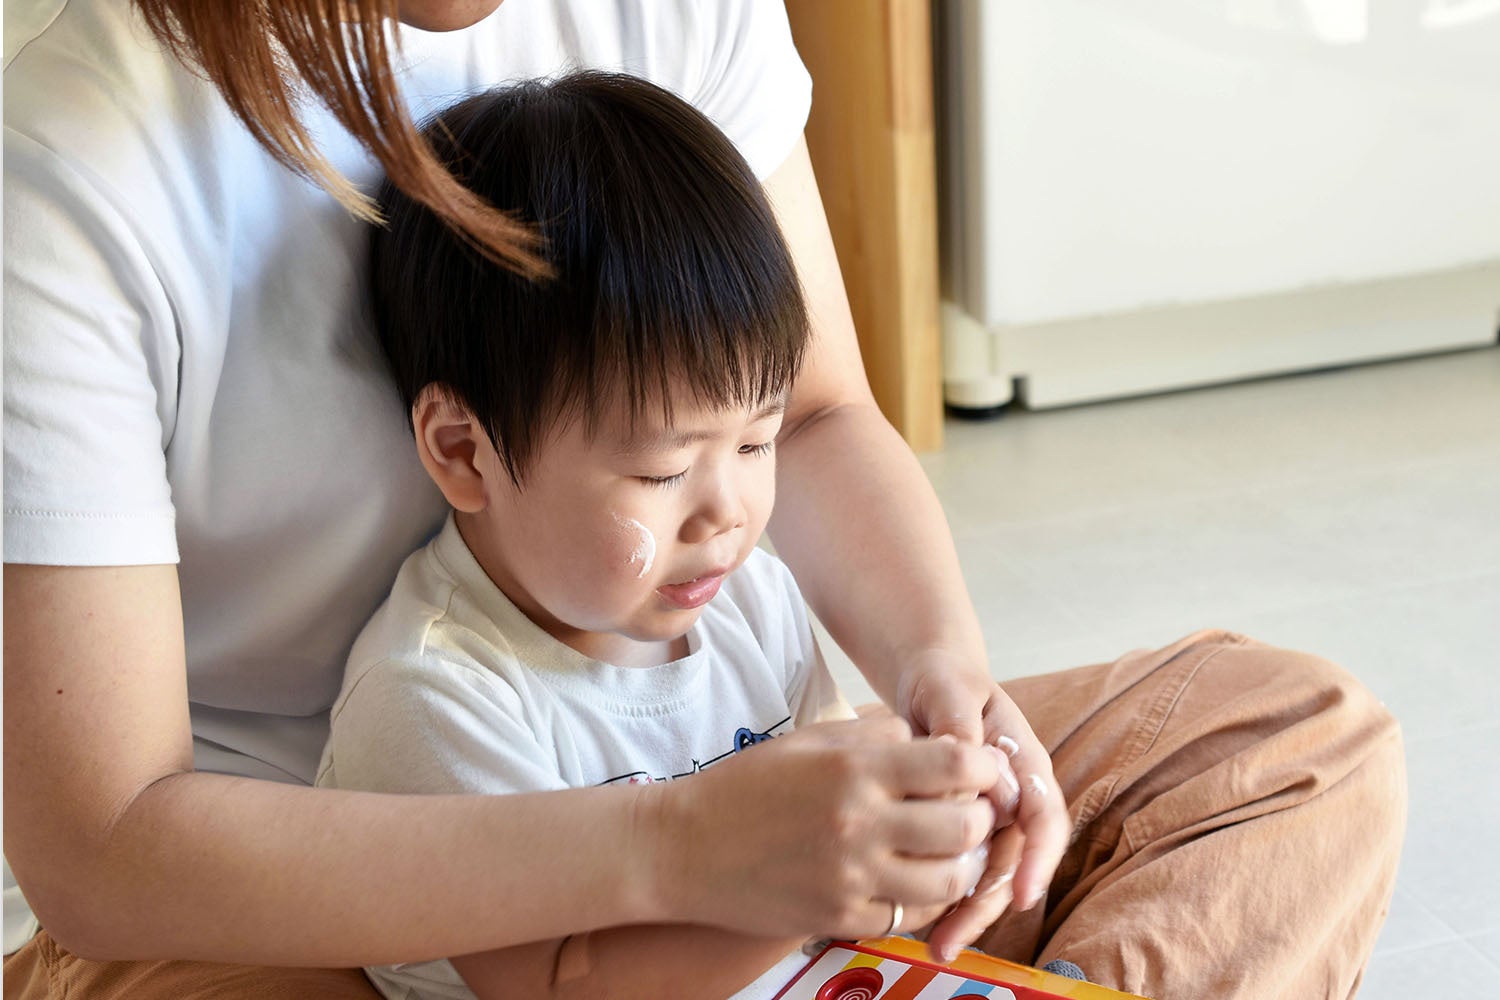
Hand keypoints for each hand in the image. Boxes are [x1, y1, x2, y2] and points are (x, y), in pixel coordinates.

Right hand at [646, 714, 1002, 940]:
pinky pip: (908, 917)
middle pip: (964, 826)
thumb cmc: (746, 787)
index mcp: (855, 768)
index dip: (983, 766)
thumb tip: (929, 739)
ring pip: (948, 881)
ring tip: (946, 852)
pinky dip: (918, 902)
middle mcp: (859, 822)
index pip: (955, 763)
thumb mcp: (808, 741)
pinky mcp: (839, 916)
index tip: (981, 770)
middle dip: (979, 818)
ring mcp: (851, 875)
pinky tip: (906, 882)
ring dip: (959, 866)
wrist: (682, 847)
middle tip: (969, 814)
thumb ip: (874, 735)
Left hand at [896, 650, 1070, 959]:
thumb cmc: (944, 680)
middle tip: (955, 938)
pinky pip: (961, 867)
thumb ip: (958, 727)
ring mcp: (991, 815)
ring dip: (967, 912)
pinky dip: (945, 896)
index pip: (1045, 818)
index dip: (1037, 860)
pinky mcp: (962, 827)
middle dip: (990, 903)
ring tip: (938, 946)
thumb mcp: (950, 690)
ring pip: (989, 873)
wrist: (930, 679)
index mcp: (1025, 762)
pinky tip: (921, 923)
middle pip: (1015, 861)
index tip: (1021, 895)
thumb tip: (969, 772)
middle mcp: (1016, 796)